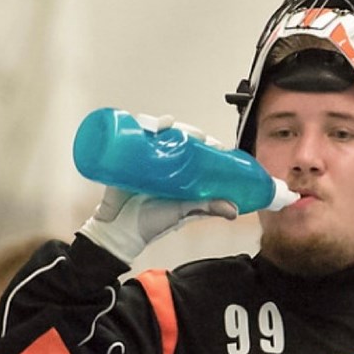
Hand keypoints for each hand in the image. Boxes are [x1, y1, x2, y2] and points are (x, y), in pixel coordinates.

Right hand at [77, 115, 236, 263]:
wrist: (119, 228)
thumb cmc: (153, 222)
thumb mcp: (184, 212)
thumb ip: (208, 208)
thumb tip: (234, 210)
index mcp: (183, 175)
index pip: (200, 153)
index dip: (210, 145)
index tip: (218, 146)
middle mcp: (167, 164)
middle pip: (182, 139)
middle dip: (191, 133)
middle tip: (198, 137)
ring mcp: (149, 158)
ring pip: (162, 134)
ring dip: (171, 126)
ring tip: (176, 129)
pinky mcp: (131, 156)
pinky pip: (139, 135)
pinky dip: (147, 125)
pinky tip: (157, 125)